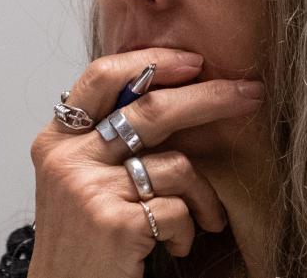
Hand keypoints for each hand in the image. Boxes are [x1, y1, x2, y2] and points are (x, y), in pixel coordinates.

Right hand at [28, 48, 264, 277]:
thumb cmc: (83, 240)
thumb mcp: (80, 179)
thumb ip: (108, 138)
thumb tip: (170, 89)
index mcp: (57, 140)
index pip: (102, 77)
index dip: (152, 62)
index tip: (194, 62)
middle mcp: (68, 160)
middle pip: (151, 108)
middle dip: (211, 98)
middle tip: (249, 94)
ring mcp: (89, 190)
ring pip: (178, 166)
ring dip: (204, 197)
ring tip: (203, 219)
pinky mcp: (116, 224)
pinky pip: (179, 210)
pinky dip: (188, 230)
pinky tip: (175, 245)